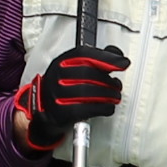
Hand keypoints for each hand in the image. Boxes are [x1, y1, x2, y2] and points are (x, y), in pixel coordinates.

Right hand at [11, 43, 127, 151]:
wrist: (44, 109)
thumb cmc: (63, 86)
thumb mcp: (74, 67)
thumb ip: (95, 59)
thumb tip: (117, 56)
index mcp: (62, 62)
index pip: (84, 54)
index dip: (106, 57)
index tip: (122, 63)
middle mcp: (57, 76)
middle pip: (88, 74)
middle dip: (109, 80)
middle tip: (117, 85)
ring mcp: (58, 95)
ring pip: (89, 92)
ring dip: (109, 95)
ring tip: (115, 96)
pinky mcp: (63, 113)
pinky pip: (87, 109)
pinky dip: (103, 108)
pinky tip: (108, 107)